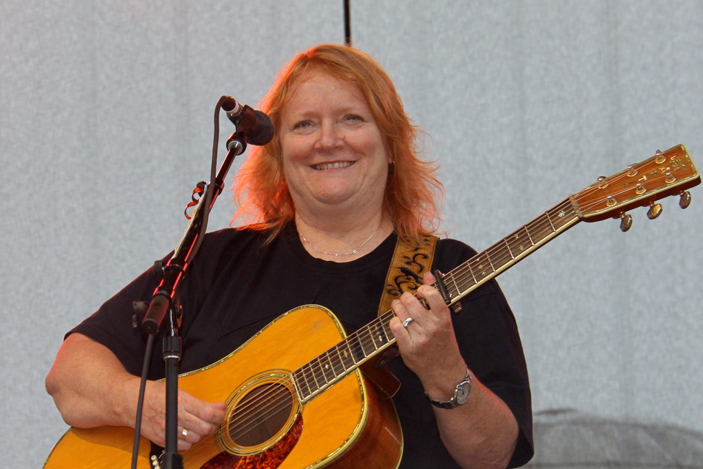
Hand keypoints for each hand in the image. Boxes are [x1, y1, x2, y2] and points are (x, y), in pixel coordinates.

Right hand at [132, 380, 226, 450]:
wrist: (130, 403)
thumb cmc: (153, 393)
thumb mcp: (179, 392)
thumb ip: (200, 402)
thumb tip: (219, 407)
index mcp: (181, 402)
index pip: (208, 413)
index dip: (219, 414)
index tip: (221, 411)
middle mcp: (175, 418)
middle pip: (205, 428)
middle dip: (213, 424)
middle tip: (213, 418)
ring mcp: (169, 431)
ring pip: (196, 438)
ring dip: (202, 432)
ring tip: (200, 424)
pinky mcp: (163, 440)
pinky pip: (184, 446)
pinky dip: (190, 441)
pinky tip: (188, 432)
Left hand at [389, 272, 467, 398]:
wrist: (444, 372)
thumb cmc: (444, 343)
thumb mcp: (445, 320)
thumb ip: (436, 297)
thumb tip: (427, 275)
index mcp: (444, 318)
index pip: (431, 294)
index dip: (422, 289)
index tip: (420, 293)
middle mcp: (432, 327)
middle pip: (410, 300)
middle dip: (405, 298)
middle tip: (406, 302)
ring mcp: (419, 338)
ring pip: (400, 312)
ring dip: (397, 308)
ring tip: (400, 310)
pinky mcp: (407, 348)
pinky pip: (394, 326)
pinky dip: (394, 322)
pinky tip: (399, 324)